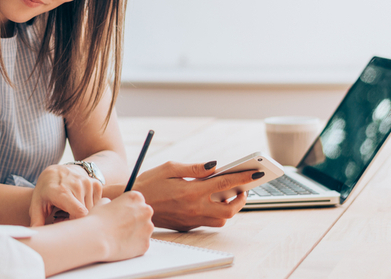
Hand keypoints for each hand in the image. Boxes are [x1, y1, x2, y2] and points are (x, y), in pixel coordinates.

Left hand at [29, 164, 102, 226]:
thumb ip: (36, 220)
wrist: (57, 171)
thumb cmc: (45, 190)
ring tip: (71, 211)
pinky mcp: (96, 184)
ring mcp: (88, 183)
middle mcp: (78, 185)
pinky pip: (97, 204)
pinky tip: (79, 205)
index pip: (80, 212)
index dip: (76, 224)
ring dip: (83, 215)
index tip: (66, 224)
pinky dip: (89, 208)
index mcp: (62, 191)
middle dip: (76, 221)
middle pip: (85, 214)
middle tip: (64, 218)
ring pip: (92, 210)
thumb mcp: (36, 204)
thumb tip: (35, 233)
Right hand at [89, 192, 153, 261]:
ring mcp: (148, 228)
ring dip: (136, 232)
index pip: (138, 201)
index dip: (129, 208)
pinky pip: (141, 243)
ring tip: (120, 237)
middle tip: (122, 226)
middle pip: (144, 214)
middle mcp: (146, 210)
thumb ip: (110, 202)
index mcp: (136, 197)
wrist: (97, 239)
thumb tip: (110, 204)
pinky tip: (122, 245)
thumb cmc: (97, 220)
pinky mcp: (146, 243)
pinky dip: (134, 245)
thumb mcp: (102, 204)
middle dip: (135, 220)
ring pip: (144, 230)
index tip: (122, 214)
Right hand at [133, 161, 258, 231]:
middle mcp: (194, 208)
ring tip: (229, 194)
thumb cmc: (149, 182)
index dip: (244, 178)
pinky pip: (209, 222)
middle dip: (242, 198)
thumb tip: (216, 166)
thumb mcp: (170, 167)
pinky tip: (213, 201)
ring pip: (221, 220)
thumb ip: (195, 168)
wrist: (133, 204)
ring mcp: (191, 219)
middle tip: (243, 187)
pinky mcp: (187, 226)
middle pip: (229, 209)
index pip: (225, 184)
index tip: (256, 173)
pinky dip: (216, 213)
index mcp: (191, 191)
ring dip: (230, 208)